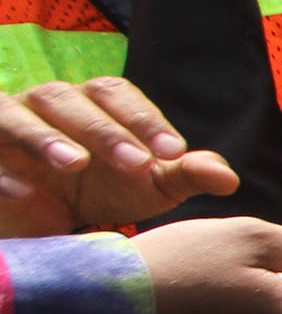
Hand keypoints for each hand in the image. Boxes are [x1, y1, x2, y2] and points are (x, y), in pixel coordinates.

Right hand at [0, 79, 238, 234]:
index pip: (117, 96)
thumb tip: (227, 177)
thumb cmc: (100, 189)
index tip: (175, 152)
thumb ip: (184, 176)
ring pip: (14, 116)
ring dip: (45, 137)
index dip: (145, 119)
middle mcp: (45, 105)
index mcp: (91, 104)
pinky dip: (0, 173)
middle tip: (137, 164)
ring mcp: (4, 125)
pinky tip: (22, 194)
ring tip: (75, 164)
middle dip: (104, 131)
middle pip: (69, 101)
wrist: (42, 218)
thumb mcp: (147, 187)